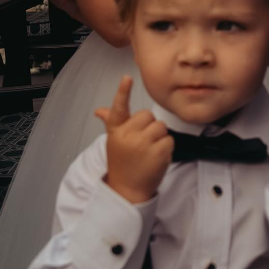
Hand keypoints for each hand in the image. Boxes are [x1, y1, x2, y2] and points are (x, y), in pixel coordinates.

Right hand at [95, 77, 174, 203]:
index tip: (127, 78)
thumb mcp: (114, 141)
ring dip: (159, 138)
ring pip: (161, 127)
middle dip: (149, 127)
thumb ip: (111, 123)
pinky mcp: (158, 153)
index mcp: (117, 131)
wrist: (127, 191)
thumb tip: (99, 110)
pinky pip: (169, 140)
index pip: (119, 109)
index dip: (123, 92)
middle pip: (149, 116)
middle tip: (143, 143)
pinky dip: (167, 148)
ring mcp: (143, 145)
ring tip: (149, 152)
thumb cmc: (122, 162)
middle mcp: (127, 136)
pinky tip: (156, 158)